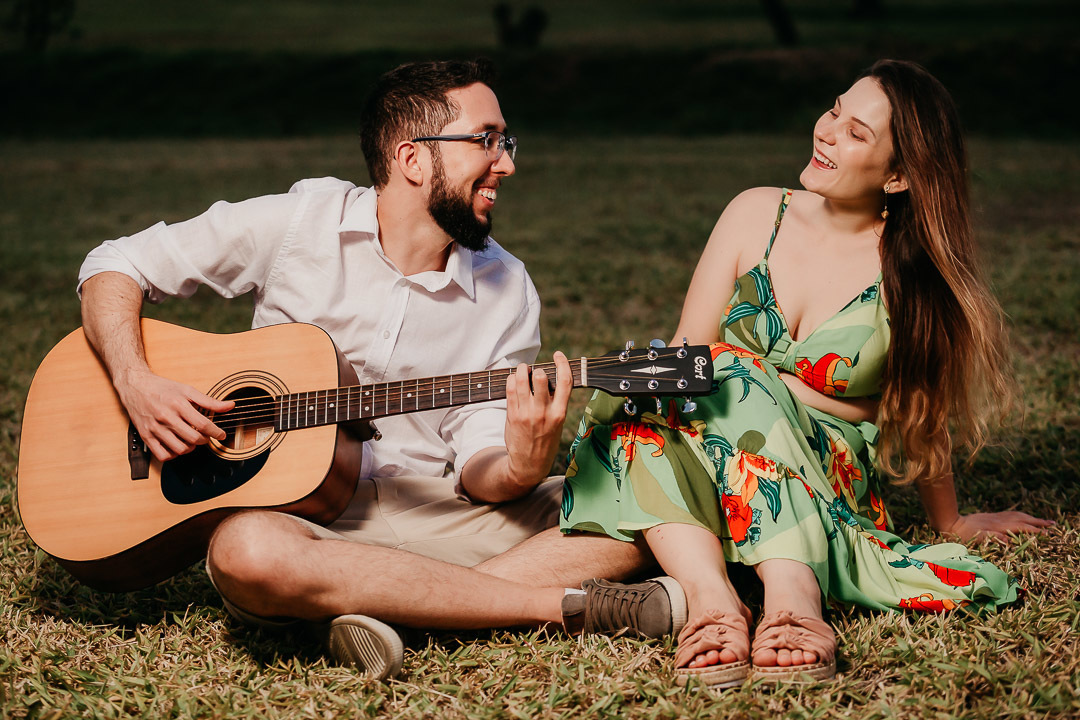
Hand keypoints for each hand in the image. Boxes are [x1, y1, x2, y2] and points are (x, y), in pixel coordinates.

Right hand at [116, 368, 234, 461]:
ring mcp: (154, 428)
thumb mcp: (187, 390)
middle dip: (204, 440)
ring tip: (192, 441)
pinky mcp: (145, 436)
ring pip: (179, 449)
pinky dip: (173, 455)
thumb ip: (209, 401)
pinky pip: (162, 455)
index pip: (203, 424)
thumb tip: (230, 406)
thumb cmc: (162, 388)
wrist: (135, 385)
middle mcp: (166, 417)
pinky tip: (177, 447)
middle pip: (193, 438)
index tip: (221, 435)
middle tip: (205, 436)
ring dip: (191, 448)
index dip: (216, 432)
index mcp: (178, 404)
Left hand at [503, 351, 572, 489]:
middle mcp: (544, 412)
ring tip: (522, 369)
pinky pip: (510, 390)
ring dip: (522, 370)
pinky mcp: (513, 415)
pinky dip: (512, 380)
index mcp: (559, 414)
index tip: (558, 355)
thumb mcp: (558, 425)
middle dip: (537, 369)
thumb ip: (556, 404)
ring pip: (522, 381)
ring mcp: (527, 414)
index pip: (565, 382)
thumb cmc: (545, 443)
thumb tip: (550, 380)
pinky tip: (514, 380)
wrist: (528, 465)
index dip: (562, 364)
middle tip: (534, 369)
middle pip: (541, 378)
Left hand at [944, 511, 1054, 543]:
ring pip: (1017, 515)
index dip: (1035, 530)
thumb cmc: (963, 536)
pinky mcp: (990, 517)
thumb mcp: (976, 539)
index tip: (1048, 533)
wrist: (951, 524)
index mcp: (998, 527)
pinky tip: (1022, 517)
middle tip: (1053, 524)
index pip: (1021, 527)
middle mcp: (999, 520)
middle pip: (1022, 519)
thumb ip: (992, 538)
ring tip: (1043, 521)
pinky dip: (1020, 516)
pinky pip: (1010, 514)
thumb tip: (1008, 540)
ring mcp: (995, 517)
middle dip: (1038, 522)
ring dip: (1031, 518)